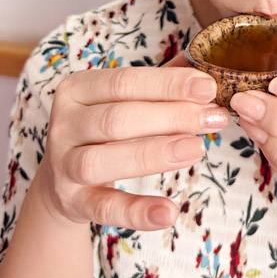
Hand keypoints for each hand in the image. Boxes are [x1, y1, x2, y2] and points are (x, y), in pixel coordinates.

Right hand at [36, 54, 227, 230]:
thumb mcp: (122, 102)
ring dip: (153, 154)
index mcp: (77, 89)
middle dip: (171, 117)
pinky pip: (105, 208)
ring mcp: (64, 166)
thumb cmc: (104, 132)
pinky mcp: (73, 202)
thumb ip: (159, 84)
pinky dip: (137, 212)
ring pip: (103, 160)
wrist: (62, 182)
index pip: (124, 82)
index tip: (208, 88)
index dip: (168, 84)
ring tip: (197, 149)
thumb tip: (208, 65)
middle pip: (117, 119)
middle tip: (214, 119)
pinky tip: (170, 212)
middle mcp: (64, 125)